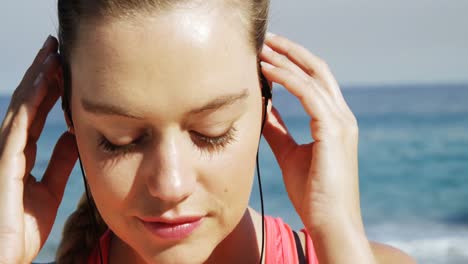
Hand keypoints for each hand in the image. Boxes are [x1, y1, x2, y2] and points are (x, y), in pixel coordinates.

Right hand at [0, 36, 76, 262]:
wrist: (6, 257)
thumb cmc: (23, 227)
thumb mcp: (49, 190)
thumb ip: (59, 164)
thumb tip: (74, 136)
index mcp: (21, 155)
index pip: (35, 114)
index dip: (48, 89)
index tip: (64, 68)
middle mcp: (10, 149)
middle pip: (26, 104)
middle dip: (40, 75)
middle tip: (56, 48)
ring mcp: (3, 155)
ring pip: (19, 109)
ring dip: (35, 80)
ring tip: (51, 56)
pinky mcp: (3, 166)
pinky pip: (17, 128)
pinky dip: (29, 104)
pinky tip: (41, 83)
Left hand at [260, 33, 374, 262]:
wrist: (330, 222)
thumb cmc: (313, 193)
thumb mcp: (289, 154)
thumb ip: (279, 130)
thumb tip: (263, 111)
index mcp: (334, 122)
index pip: (315, 81)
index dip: (293, 63)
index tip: (268, 54)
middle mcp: (342, 117)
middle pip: (317, 70)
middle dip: (291, 52)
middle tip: (266, 41)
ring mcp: (341, 122)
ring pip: (312, 77)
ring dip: (285, 60)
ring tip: (261, 51)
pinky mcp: (334, 131)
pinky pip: (308, 94)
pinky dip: (287, 79)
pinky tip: (267, 71)